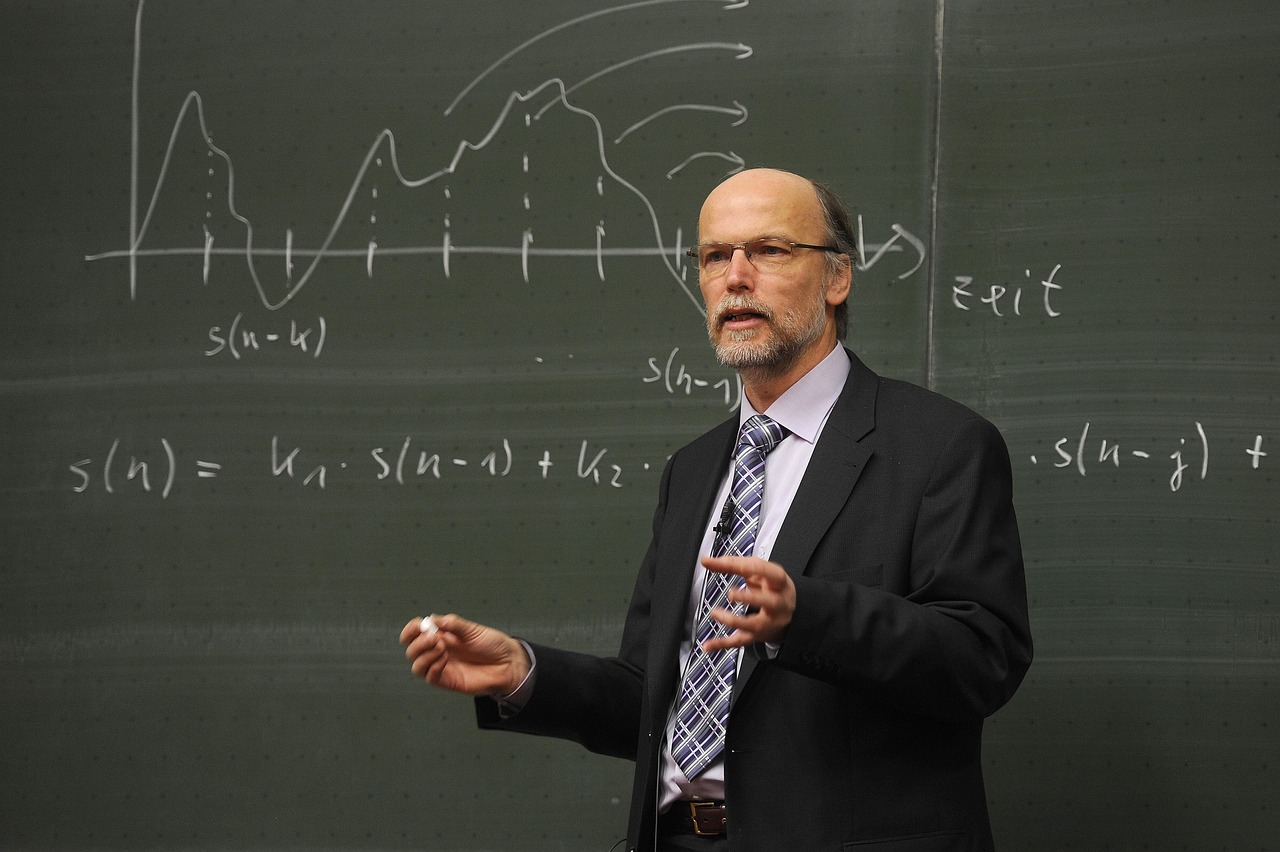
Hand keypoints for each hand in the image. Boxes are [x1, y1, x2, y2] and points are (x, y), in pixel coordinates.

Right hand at [399, 613, 530, 696]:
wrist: (508, 663)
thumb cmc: (492, 644)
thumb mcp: (472, 630)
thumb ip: (453, 624)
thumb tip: (433, 619)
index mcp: (441, 635)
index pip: (415, 633)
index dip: (411, 630)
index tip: (417, 626)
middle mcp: (438, 651)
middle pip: (412, 650)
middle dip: (418, 643)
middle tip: (435, 638)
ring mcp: (441, 667)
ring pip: (417, 666)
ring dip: (424, 655)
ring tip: (442, 648)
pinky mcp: (447, 681)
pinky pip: (430, 677)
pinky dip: (433, 667)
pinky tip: (445, 659)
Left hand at [700, 555, 795, 651]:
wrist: (788, 613)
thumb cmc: (771, 587)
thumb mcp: (757, 572)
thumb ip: (733, 564)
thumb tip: (707, 561)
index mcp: (779, 583)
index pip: (768, 572)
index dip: (747, 567)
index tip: (724, 563)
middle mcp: (778, 603)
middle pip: (769, 602)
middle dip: (750, 598)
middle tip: (731, 594)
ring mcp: (769, 622)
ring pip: (754, 625)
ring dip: (733, 621)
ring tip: (716, 613)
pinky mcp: (758, 635)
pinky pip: (740, 641)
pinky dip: (722, 644)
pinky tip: (708, 645)